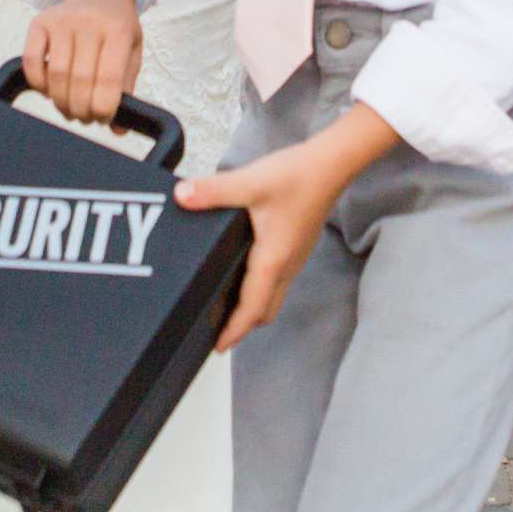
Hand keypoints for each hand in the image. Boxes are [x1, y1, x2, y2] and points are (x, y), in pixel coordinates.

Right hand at [23, 0, 143, 123]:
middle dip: (82, 109)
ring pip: (56, 74)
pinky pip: (31, 61)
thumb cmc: (117, 26)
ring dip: (61, 102)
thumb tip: (118, 130)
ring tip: (70, 109)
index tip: (103, 117)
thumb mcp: (132, 51)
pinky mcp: (39, 22)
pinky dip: (38, 83)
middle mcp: (89, 22)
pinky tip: (50, 90)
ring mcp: (62, 20)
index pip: (108, 78)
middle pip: (80, 80)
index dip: (103, 107)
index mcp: (118, 29)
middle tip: (85, 117)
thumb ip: (125, 89)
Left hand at [173, 106, 396, 353]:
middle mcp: (286, 265)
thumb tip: (182, 197)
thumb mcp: (249, 182)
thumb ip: (213, 191)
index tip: (217, 347)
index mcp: (273, 259)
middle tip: (216, 329)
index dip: (234, 331)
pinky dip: (258, 287)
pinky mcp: (295, 246)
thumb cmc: (297, 176)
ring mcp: (294, 257)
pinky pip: (276, 279)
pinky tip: (241, 270)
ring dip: (250, 307)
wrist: (331, 164)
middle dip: (241, 325)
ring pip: (272, 295)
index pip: (252, 309)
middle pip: (264, 310)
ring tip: (224, 304)